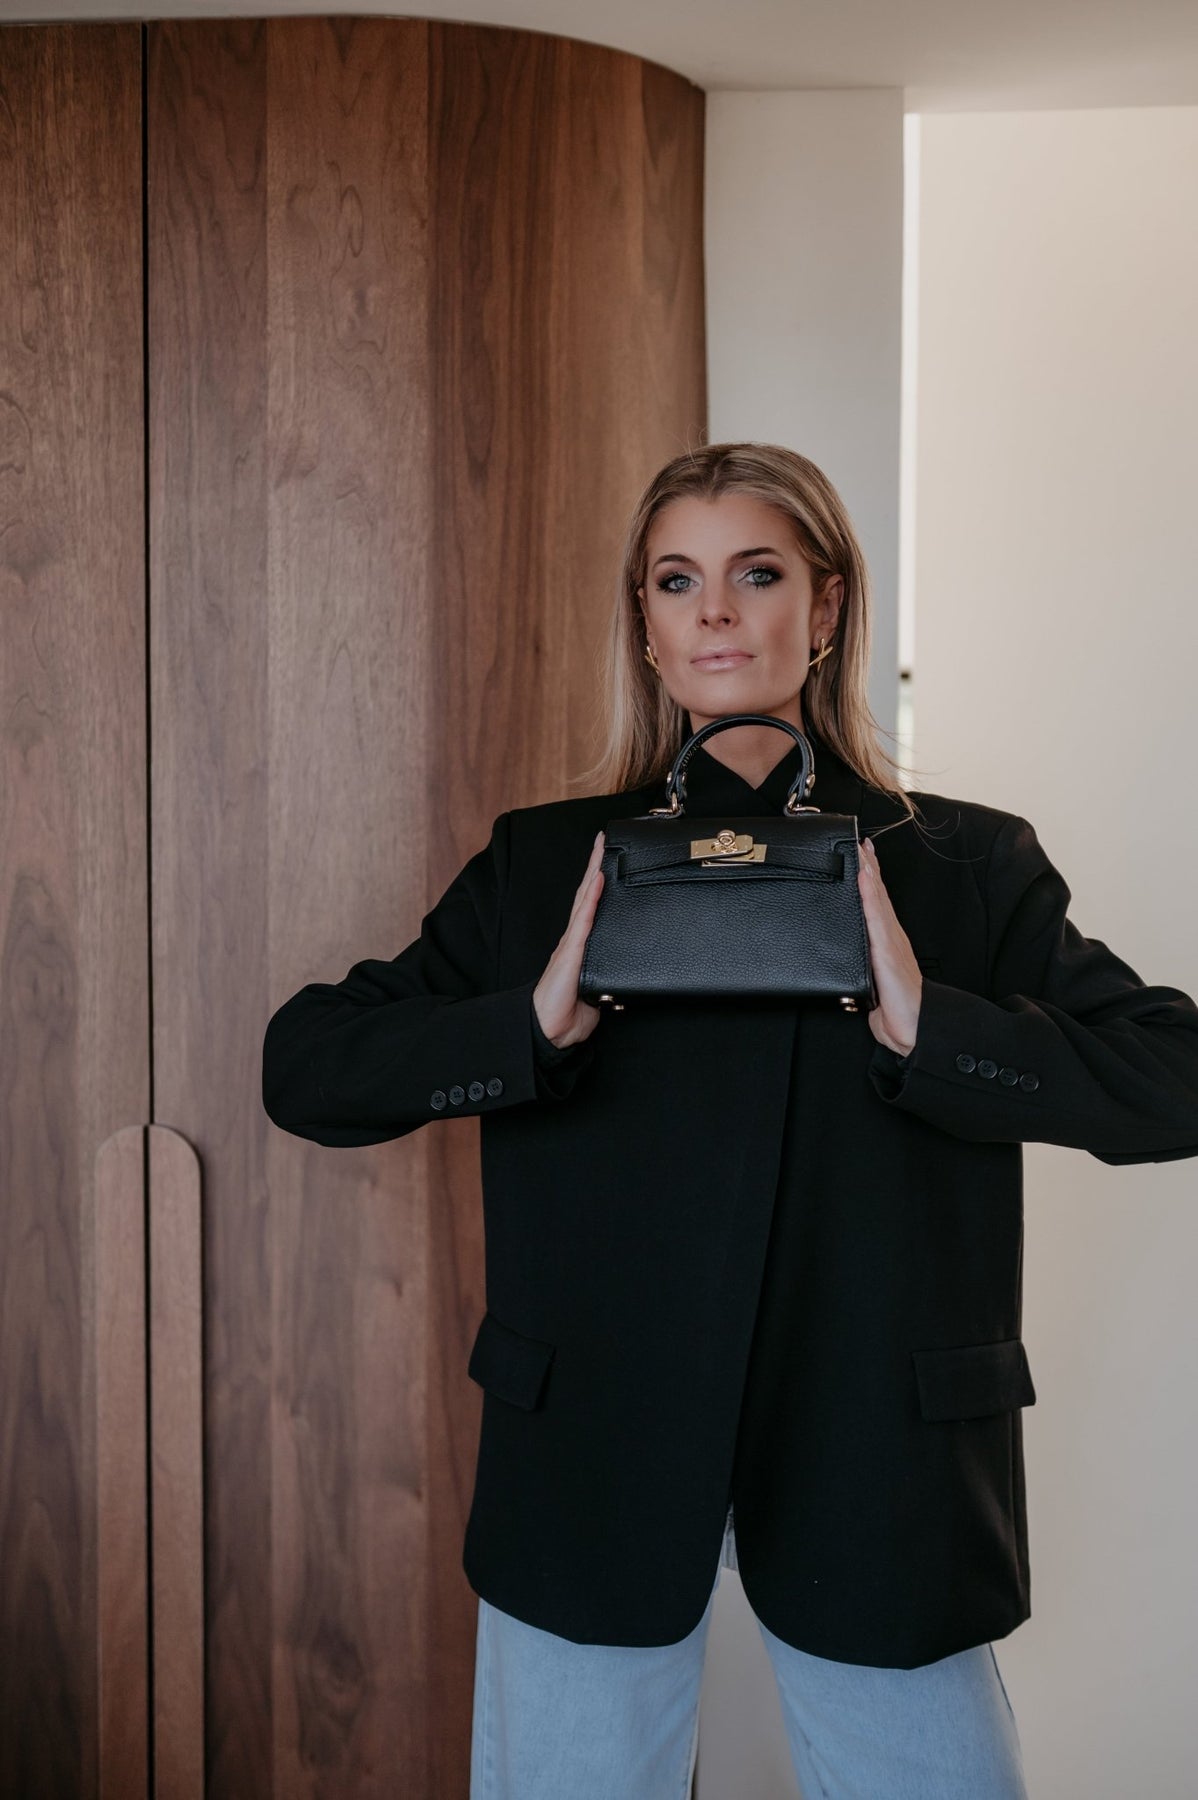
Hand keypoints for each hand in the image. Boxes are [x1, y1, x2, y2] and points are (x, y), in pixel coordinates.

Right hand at [532, 830, 606, 1048]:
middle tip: (604, 840)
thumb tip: (631, 969)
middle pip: (587, 894)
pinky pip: (584, 920)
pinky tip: (598, 880)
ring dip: (594, 872)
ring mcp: (572, 942)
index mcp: (581, 945)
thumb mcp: (600, 988)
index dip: (598, 882)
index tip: (606, 859)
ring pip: (585, 899)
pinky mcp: (571, 951)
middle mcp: (575, 938)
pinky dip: (592, 898)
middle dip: (595, 866)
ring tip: (601, 849)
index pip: (591, 906)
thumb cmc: (571, 1011)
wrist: (551, 1029)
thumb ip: (612, 974)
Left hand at [857, 835, 922, 1056]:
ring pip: (877, 900)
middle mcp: (890, 939)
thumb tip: (848, 978)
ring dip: (868, 874)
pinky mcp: (886, 949)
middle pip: (878, 897)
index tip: (862, 860)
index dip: (870, 883)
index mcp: (886, 946)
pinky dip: (869, 894)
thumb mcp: (873, 988)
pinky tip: (863, 878)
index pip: (876, 908)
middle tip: (859, 842)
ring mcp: (889, 941)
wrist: (915, 1028)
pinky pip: (875, 916)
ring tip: (861, 851)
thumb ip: (862, 977)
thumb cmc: (896, 1013)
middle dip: (869, 869)